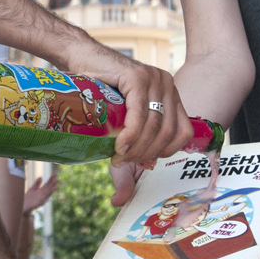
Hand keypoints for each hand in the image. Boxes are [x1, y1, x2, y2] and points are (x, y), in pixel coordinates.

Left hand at [21, 172, 59, 215]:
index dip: (51, 179)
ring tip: (56, 187)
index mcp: (41, 190)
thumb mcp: (33, 189)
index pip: (47, 184)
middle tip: (58, 179)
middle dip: (53, 184)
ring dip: (51, 191)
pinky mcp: (37, 204)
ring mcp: (40, 199)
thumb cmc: (28, 198)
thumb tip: (41, 177)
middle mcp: (42, 194)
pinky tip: (47, 199)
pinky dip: (45, 201)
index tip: (54, 174)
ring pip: (46, 195)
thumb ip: (37, 183)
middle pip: (48, 188)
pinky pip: (42, 202)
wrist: (24, 205)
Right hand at [59, 41, 192, 205]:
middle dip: (146, 155)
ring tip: (118, 155)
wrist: (77, 58)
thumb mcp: (117, 122)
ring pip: (155, 126)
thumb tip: (121, 200)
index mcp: (169, 94)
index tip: (141, 161)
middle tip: (124, 162)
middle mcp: (167, 84)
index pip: (182, 133)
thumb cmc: (94, 91)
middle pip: (167, 133)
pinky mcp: (138, 77)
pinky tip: (119, 144)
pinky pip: (140, 114)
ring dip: (137, 148)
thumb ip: (127, 154)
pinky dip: (131, 135)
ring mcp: (155, 79)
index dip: (163, 153)